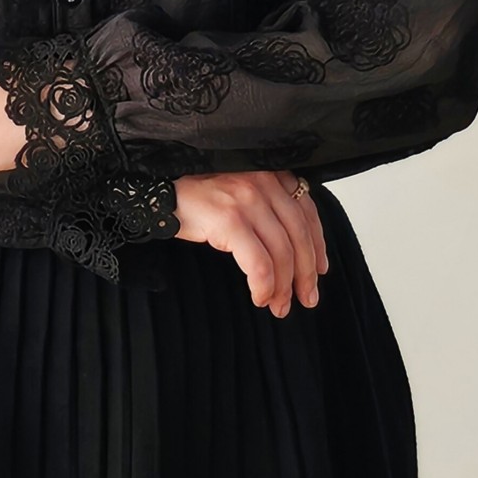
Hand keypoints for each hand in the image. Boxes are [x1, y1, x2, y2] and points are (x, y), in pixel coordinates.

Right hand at [171, 171, 328, 318]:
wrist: (156, 191)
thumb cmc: (196, 196)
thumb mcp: (238, 192)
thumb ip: (266, 206)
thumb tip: (295, 248)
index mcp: (268, 173)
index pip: (307, 211)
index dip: (318, 245)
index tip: (320, 270)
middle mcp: (262, 181)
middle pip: (299, 234)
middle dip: (306, 273)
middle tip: (306, 298)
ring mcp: (245, 199)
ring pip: (282, 252)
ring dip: (284, 286)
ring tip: (279, 305)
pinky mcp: (228, 219)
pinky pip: (258, 262)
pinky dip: (264, 285)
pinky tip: (259, 297)